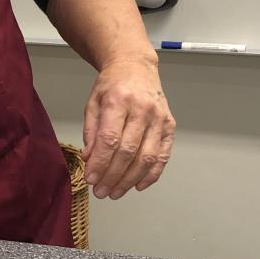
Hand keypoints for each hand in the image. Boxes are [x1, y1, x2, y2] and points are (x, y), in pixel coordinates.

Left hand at [82, 57, 175, 199]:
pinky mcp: (170, 125)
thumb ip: (91, 131)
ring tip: (115, 192)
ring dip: (130, 180)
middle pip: (128, 152)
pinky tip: (138, 185)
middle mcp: (142, 109)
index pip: (110, 139)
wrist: (136, 66)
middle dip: (112, 176)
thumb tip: (89, 159)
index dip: (100, 163)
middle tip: (101, 192)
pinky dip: (152, 174)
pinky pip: (163, 155)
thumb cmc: (112, 85)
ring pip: (146, 158)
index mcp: (119, 101)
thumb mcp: (93, 102)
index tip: (90, 179)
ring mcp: (159, 118)